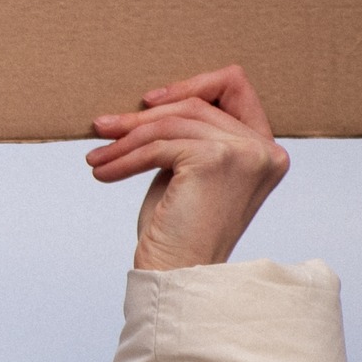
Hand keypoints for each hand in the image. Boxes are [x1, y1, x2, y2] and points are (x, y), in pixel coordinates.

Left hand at [85, 65, 288, 271]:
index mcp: (265, 149)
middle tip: (102, 128)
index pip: (234, 86)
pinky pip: (159, 145)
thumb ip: (188, 136)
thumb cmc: (178, 232)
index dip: (191, 85)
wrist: (177, 276)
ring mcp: (245, 152)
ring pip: (173, 123)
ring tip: (96, 158)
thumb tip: (153, 102)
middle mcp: (264, 148)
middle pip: (197, 104)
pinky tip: (103, 172)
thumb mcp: (188, 173)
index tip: (147, 103)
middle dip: (143, 118)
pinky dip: (125, 158)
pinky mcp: (216, 159)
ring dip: (126, 140)